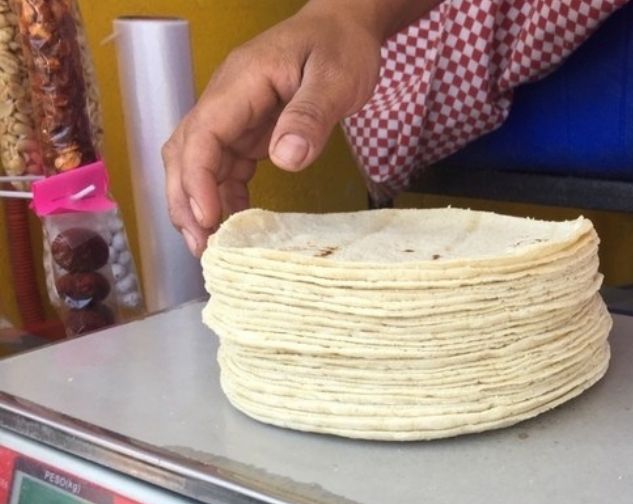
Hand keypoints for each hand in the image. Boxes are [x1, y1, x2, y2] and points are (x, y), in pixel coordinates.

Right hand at [163, 2, 382, 255]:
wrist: (345, 27)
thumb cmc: (340, 46)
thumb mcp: (334, 78)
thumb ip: (310, 116)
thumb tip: (286, 159)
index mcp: (241, 83)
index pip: (203, 134)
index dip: (197, 178)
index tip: (206, 217)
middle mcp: (227, 101)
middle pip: (186, 153)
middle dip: (186, 200)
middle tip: (201, 246)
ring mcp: (235, 116)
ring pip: (199, 164)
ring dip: (199, 203)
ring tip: (209, 245)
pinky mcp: (249, 130)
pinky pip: (225, 167)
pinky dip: (223, 196)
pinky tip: (233, 222)